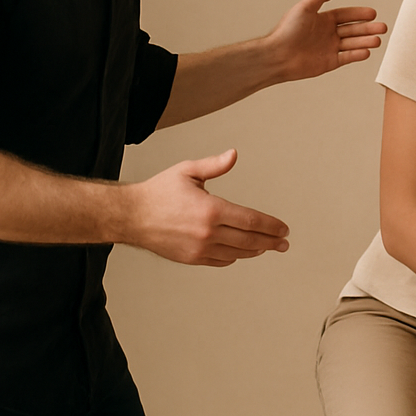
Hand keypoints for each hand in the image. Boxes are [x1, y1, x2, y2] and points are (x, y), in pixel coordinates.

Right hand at [127, 149, 290, 266]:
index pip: (251, 220)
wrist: (132, 216)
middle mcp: (208, 232)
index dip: (271, 225)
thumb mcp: (187, 171)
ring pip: (237, 253)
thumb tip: (234, 154)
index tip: (284, 228)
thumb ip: (214, 165)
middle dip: (271, 241)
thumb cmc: (159, 191)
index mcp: (211, 210)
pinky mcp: (192, 259)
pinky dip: (234, 256)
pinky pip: (221, 260)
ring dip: (256, 250)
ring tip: (267, 246)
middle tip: (284, 242)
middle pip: (250, 240)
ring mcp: (200, 249)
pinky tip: (241, 251)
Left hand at [267, 0, 386, 80]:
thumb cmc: (287, 30)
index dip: (359, 14)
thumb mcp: (306, 8)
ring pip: (352, 43)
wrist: (278, 55)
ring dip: (365, 41)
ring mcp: (330, 48)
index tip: (373, 13)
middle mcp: (328, 33)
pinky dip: (357, 54)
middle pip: (353, 29)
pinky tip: (367, 52)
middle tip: (383, 27)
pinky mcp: (329, 62)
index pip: (346, 15)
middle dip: (368, 28)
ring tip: (378, 40)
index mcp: (324, 19)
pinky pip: (347, 57)